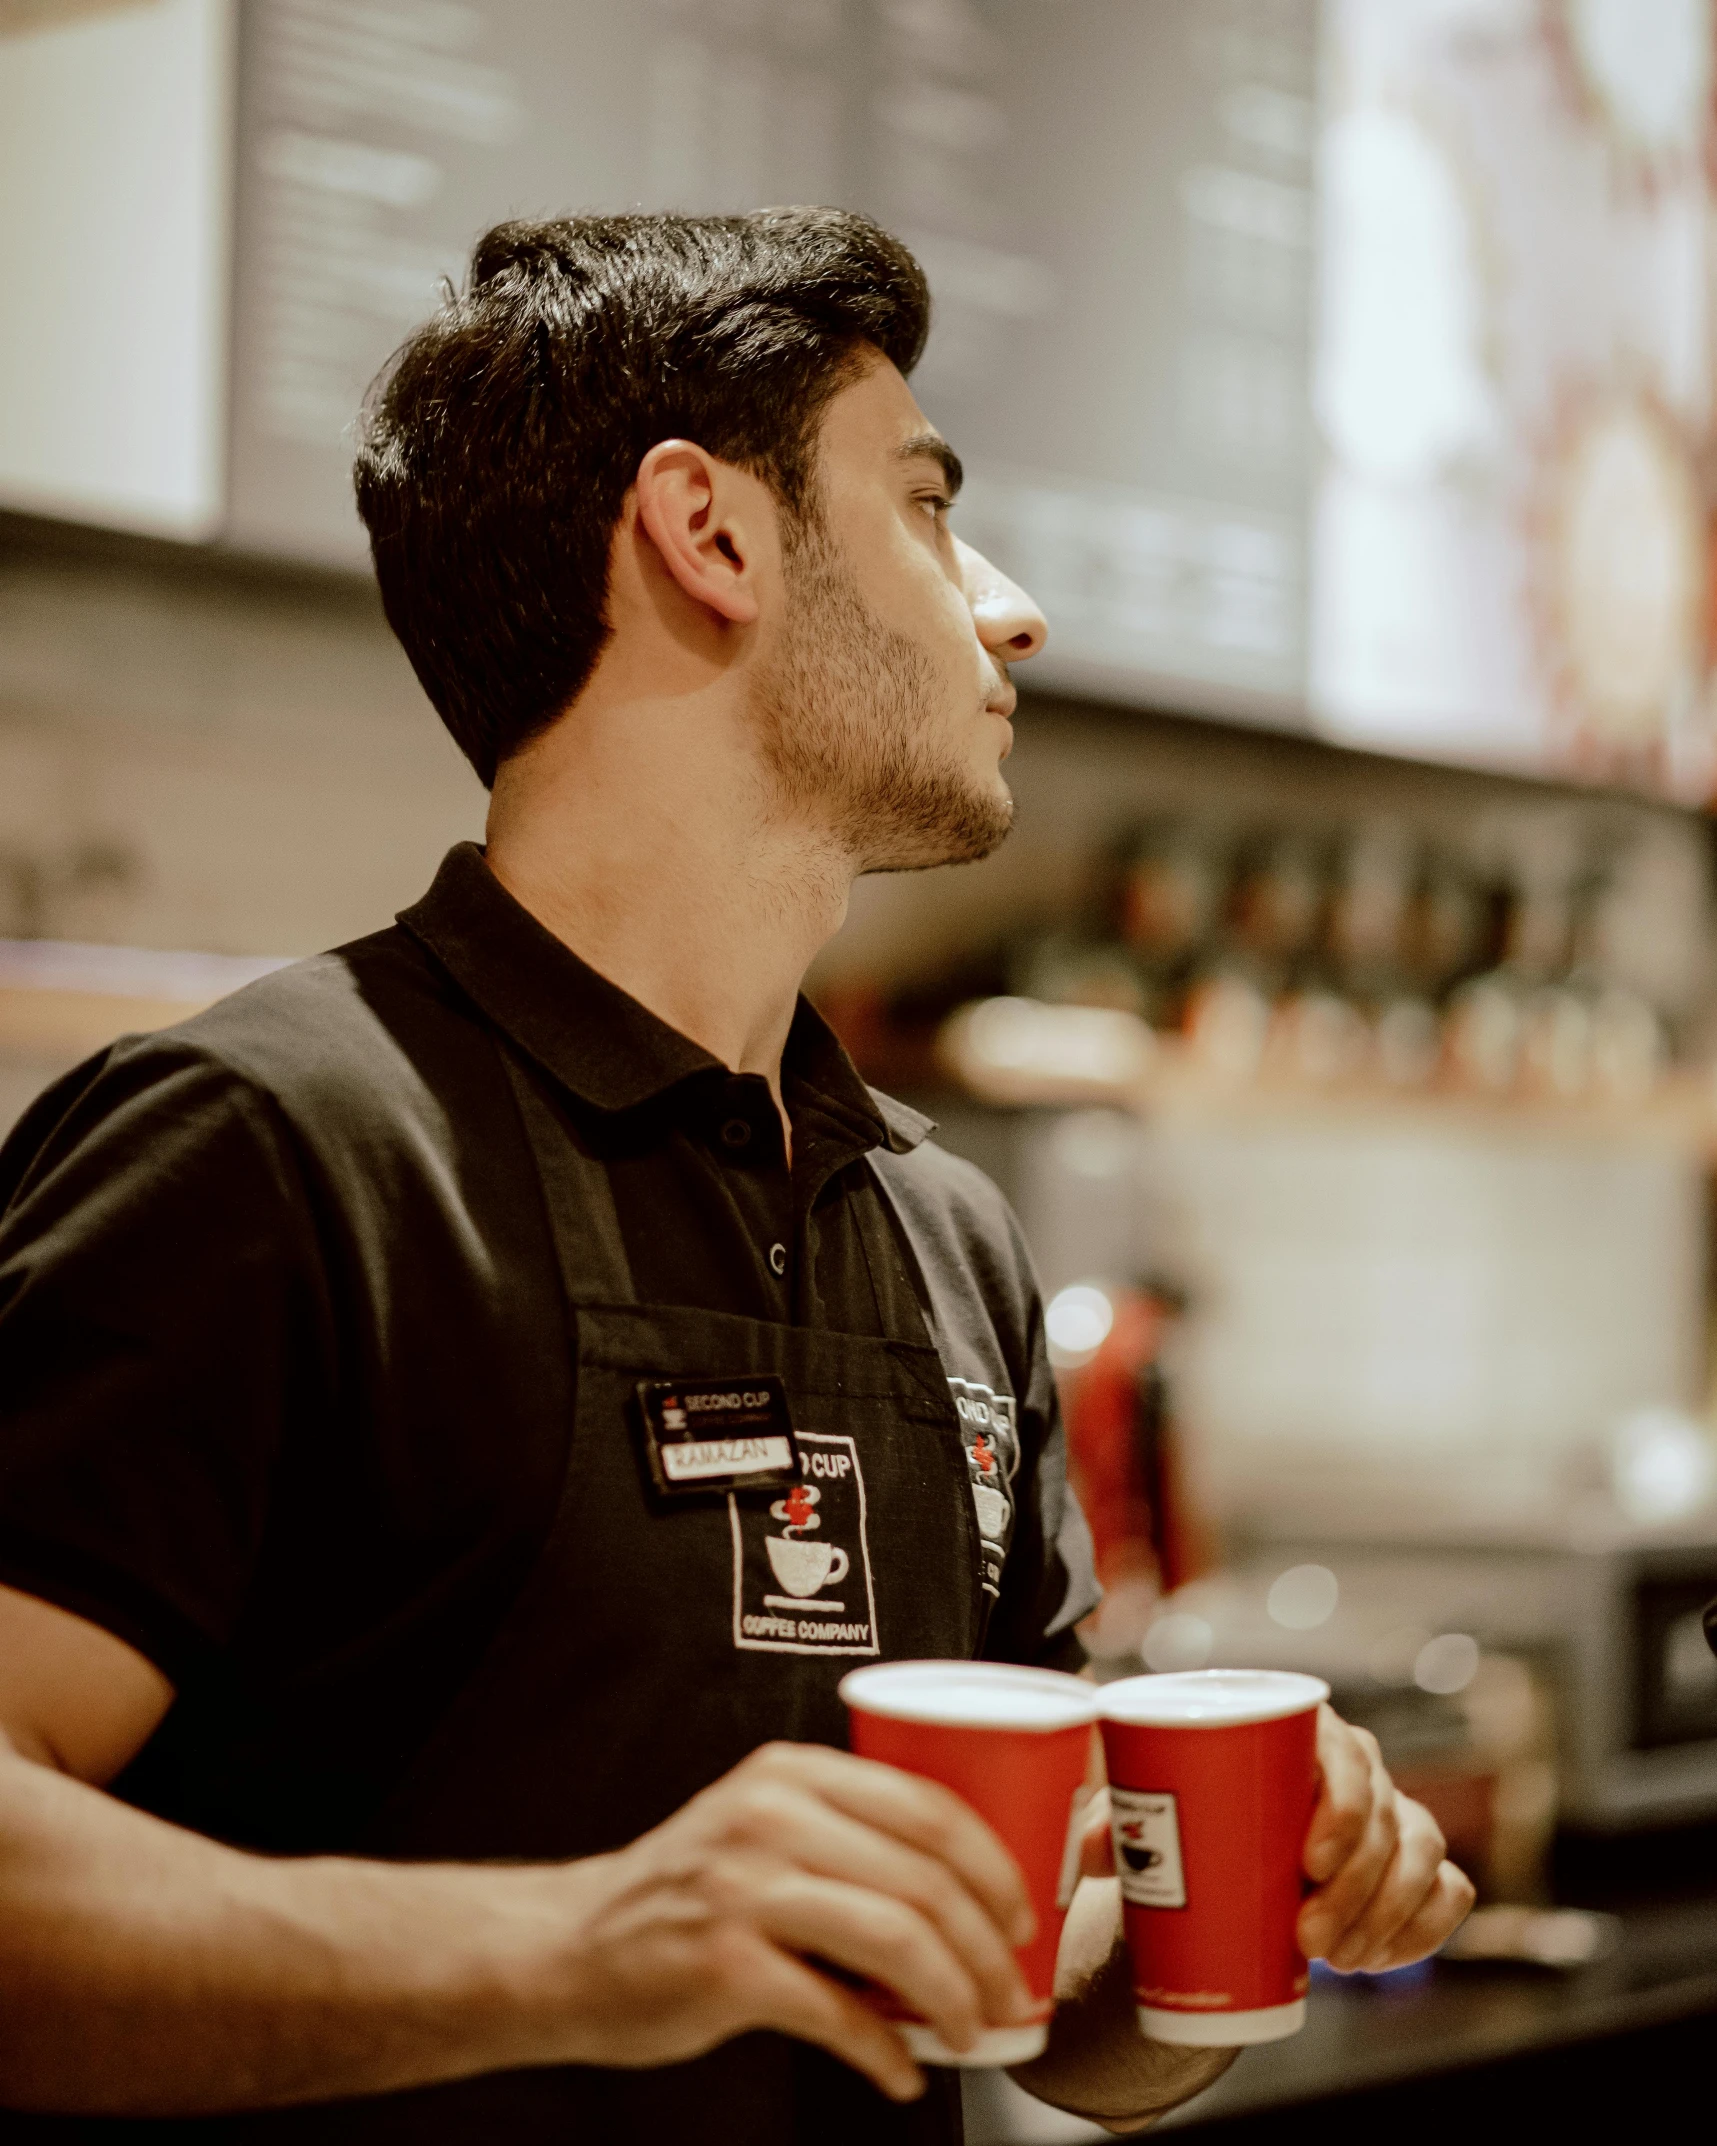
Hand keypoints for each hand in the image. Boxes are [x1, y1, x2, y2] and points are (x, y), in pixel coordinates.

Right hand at [551, 1741, 1037, 2101]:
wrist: (568, 1947)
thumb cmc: (682, 1893)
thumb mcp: (760, 1825)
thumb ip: (846, 1833)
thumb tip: (969, 1886)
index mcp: (791, 1773)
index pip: (927, 1804)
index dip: (994, 1865)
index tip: (1025, 1915)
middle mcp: (770, 1816)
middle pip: (924, 1877)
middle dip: (989, 1946)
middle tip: (1013, 1990)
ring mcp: (744, 1888)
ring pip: (896, 1937)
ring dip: (954, 1996)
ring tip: (971, 2029)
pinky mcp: (725, 1964)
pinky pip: (838, 2012)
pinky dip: (886, 2052)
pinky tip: (900, 2072)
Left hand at [1068, 1708, 1473, 1973]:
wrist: (1217, 1840)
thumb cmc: (1182, 1803)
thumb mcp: (1141, 1801)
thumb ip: (1111, 1812)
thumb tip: (1090, 1847)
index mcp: (1302, 1733)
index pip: (1344, 1755)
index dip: (1341, 1809)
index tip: (1308, 1866)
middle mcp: (1356, 1767)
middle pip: (1384, 1817)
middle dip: (1358, 1887)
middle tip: (1309, 1941)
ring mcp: (1391, 1815)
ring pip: (1420, 1854)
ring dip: (1388, 1914)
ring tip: (1338, 1961)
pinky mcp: (1410, 1866)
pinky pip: (1447, 1889)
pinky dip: (1425, 1924)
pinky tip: (1382, 1957)